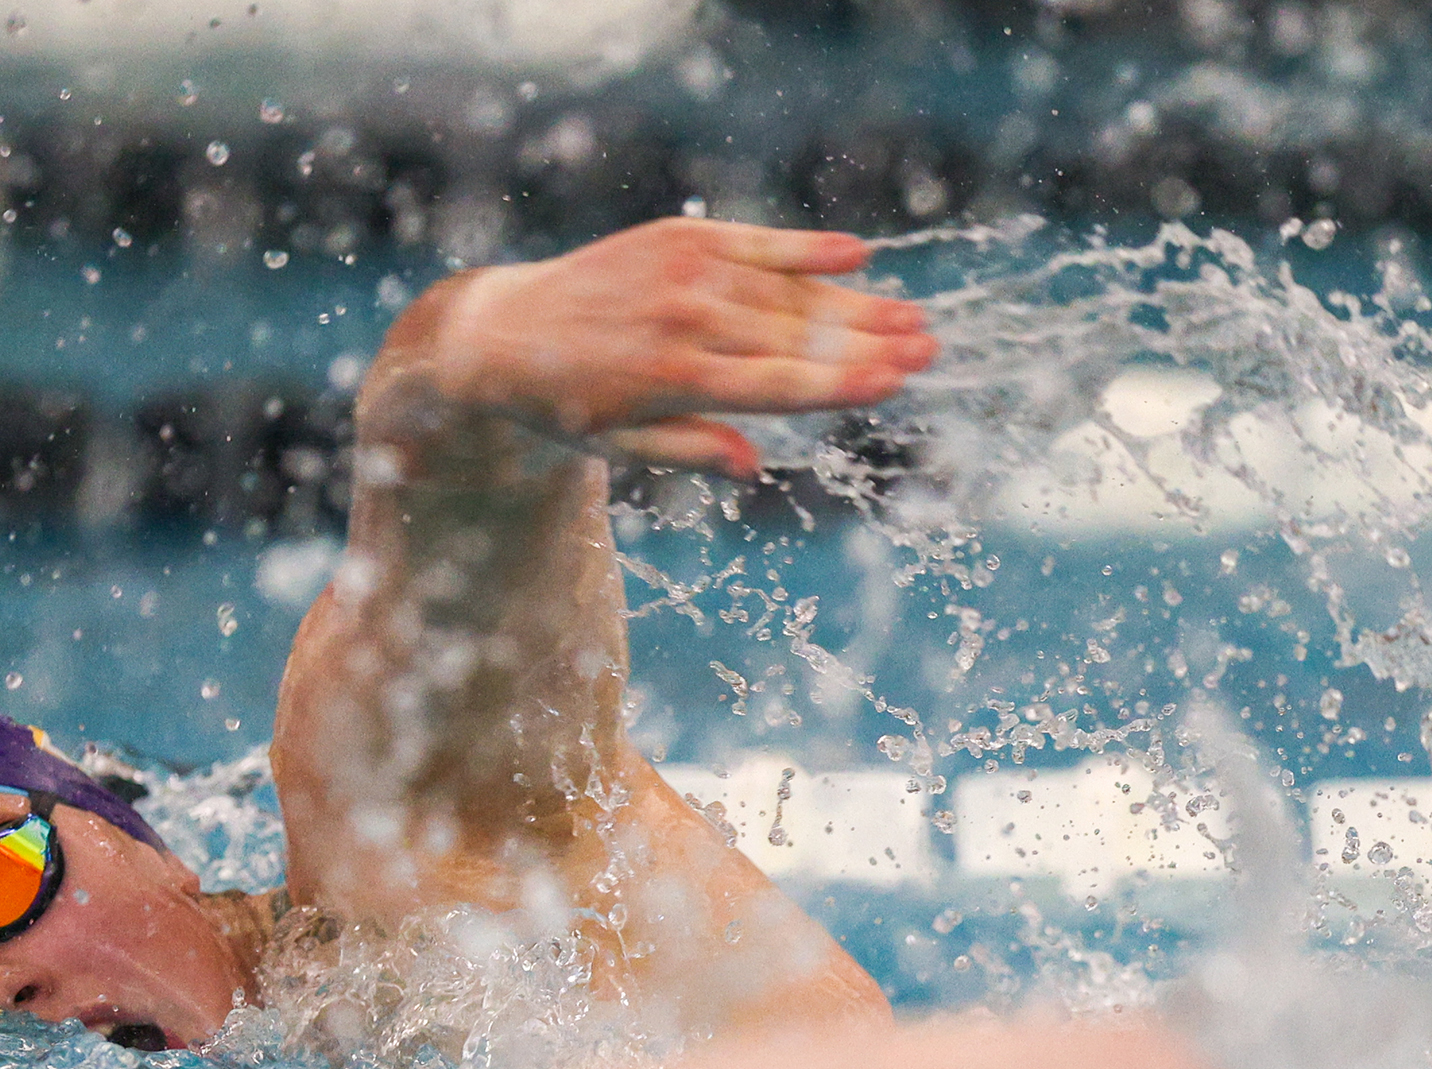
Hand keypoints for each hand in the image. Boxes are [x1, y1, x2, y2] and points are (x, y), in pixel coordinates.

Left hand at [422, 218, 937, 478]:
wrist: (501, 332)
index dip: (839, 384)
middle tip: (931, 348)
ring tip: (912, 315)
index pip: (777, 385)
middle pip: (796, 335)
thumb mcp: (618, 447)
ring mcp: (683, 272)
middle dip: (868, 342)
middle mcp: (685, 320)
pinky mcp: (677, 238)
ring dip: (855, 303)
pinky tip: (857, 253)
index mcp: (675, 380)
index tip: (894, 382)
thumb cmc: (565, 405)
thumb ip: (689, 449)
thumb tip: (753, 467)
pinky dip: (804, 248)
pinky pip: (754, 243)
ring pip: (786, 292)